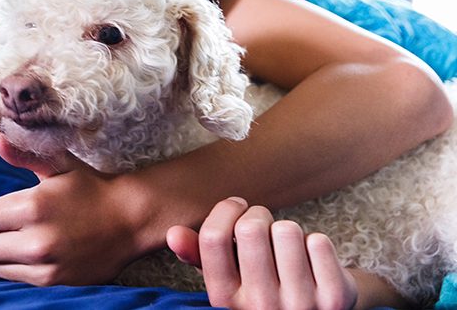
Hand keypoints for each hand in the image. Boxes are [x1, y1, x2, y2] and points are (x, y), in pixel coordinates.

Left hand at [0, 131, 149, 285]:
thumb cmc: (90, 187)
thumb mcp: (58, 164)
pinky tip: (26, 253)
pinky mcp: (53, 283)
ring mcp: (44, 266)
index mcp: (32, 206)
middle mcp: (35, 240)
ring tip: (13, 238)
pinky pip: (11, 279)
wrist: (130, 220)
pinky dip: (11, 266)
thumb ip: (22, 153)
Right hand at [166, 198, 357, 309]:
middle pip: (251, 229)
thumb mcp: (228, 274)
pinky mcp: (334, 299)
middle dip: (259, 215)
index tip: (236, 206)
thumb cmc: (264, 285)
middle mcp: (259, 307)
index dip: (225, 210)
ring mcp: (299, 306)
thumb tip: (172, 233)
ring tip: (287, 246)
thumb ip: (198, 253)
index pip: (213, 238)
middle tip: (264, 225)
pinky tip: (312, 259)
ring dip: (288, 230)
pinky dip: (315, 242)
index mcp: (225, 299)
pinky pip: (319, 242)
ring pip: (287, 231)